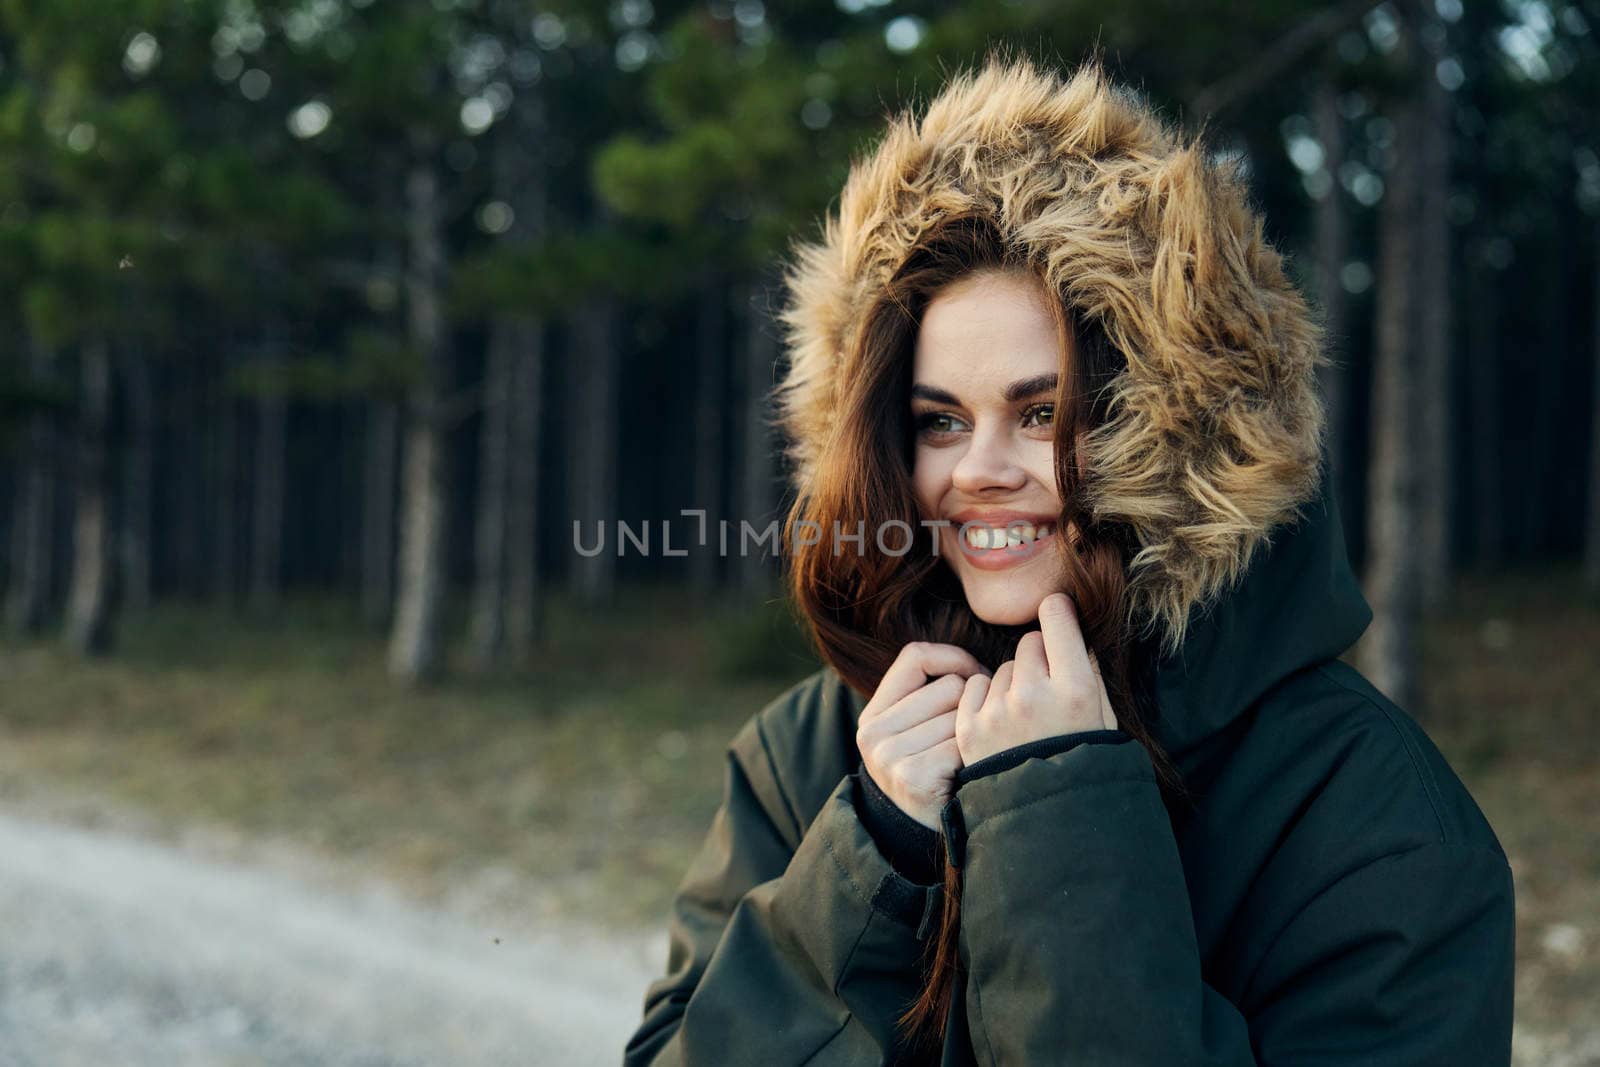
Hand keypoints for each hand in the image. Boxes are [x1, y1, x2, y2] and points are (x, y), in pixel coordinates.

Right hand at [856, 642, 990, 828]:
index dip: (953, 658)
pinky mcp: (914, 777)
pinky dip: (976, 756)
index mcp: (872, 715)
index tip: (975, 675)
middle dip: (973, 704)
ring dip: (976, 733)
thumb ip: (930, 694)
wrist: (927, 840)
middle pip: (948, 685)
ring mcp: (890, 756)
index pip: (915, 656)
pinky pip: (964, 743)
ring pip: (961, 713)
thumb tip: (976, 662)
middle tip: (977, 731)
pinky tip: (970, 774)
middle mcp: (873, 733)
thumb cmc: (935, 774)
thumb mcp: (916, 733)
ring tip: (970, 757)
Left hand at [955, 593, 1117, 765]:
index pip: (1056, 617)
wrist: (1048, 820)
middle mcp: (1034, 696)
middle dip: (1040, 658)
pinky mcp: (970, 726)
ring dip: (1014, 683)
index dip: (1058, 614)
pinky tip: (1004, 724)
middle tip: (1049, 689)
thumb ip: (1090, 673)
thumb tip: (1074, 632)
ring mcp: (998, 712)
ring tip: (1028, 719)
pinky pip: (976, 685)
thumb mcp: (1103, 720)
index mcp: (1076, 690)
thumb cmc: (1085, 765)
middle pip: (1029, 643)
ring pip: (1003, 667)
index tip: (1058, 615)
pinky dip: (988, 698)